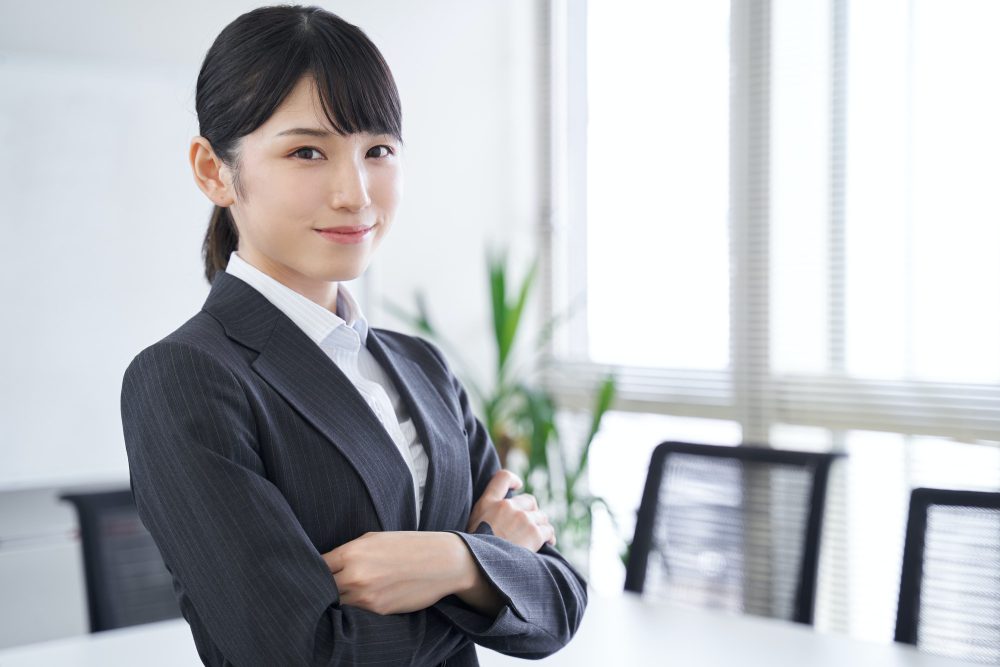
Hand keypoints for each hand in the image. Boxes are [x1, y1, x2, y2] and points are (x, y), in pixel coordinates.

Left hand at [321, 531, 470, 614]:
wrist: (442, 562)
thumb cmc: (408, 546)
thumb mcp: (374, 538)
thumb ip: (349, 551)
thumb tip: (327, 564)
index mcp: (351, 553)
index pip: (317, 566)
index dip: (314, 569)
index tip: (315, 571)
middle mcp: (354, 576)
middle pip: (322, 588)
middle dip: (323, 586)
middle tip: (325, 585)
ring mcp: (365, 596)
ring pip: (336, 603)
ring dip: (337, 599)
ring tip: (344, 592)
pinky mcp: (377, 610)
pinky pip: (355, 612)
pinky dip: (353, 608)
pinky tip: (361, 599)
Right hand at [466, 469, 555, 551]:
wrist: (475, 565)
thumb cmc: (471, 552)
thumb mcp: (470, 526)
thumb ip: (483, 516)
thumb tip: (492, 521)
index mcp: (488, 502)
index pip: (503, 477)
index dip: (513, 480)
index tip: (518, 485)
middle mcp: (506, 506)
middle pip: (529, 501)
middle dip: (532, 512)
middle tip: (529, 525)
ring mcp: (522, 518)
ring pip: (541, 516)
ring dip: (540, 526)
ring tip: (539, 537)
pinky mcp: (534, 533)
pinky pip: (548, 530)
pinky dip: (549, 536)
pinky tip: (548, 543)